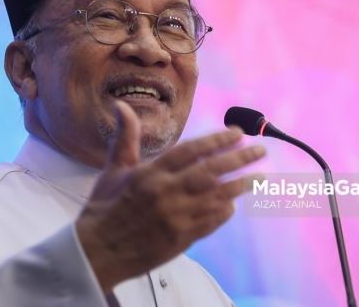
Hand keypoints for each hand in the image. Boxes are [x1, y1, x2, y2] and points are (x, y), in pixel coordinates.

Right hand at [75, 100, 264, 292]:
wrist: (98, 252)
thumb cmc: (105, 208)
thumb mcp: (113, 170)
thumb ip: (126, 138)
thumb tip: (121, 106)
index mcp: (150, 174)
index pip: (191, 151)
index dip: (216, 140)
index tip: (237, 132)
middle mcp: (166, 193)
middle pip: (210, 172)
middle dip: (238, 159)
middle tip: (259, 151)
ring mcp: (176, 218)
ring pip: (216, 197)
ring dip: (240, 186)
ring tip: (260, 177)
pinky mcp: (181, 239)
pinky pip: (210, 222)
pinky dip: (224, 212)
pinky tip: (233, 204)